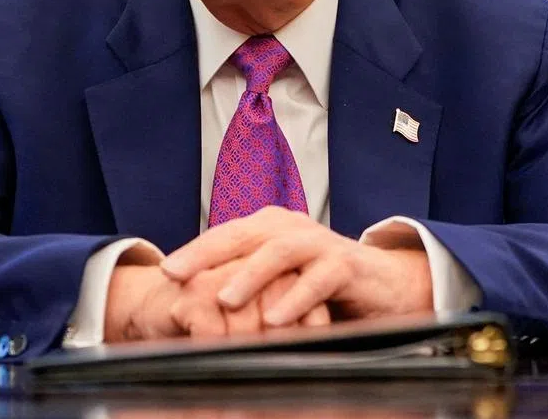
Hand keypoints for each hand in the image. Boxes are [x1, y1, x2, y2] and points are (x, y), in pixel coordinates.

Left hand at [160, 207, 432, 325]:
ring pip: (278, 253)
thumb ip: (244, 284)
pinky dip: (296, 300)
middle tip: (177, 275)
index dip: (194, 251)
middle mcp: (289, 228)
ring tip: (223, 298)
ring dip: (249, 276)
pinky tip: (277, 319)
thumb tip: (196, 306)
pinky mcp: (344, 264)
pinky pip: (317, 280)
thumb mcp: (277, 281)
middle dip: (206, 255)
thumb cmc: (321, 283)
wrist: (383, 284)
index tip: (164, 271)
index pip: (223, 235)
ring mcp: (317, 243)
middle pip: (241, 236)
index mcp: (268, 228)